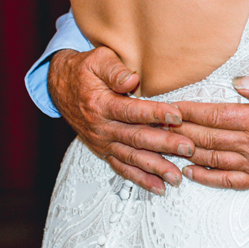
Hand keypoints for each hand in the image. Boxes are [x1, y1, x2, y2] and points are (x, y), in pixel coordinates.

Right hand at [48, 48, 195, 193]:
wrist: (61, 87)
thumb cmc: (84, 71)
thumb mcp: (97, 60)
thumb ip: (115, 70)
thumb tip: (131, 80)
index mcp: (101, 104)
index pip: (131, 111)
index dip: (155, 114)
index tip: (177, 116)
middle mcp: (101, 128)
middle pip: (136, 138)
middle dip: (164, 144)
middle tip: (187, 147)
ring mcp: (103, 142)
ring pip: (132, 157)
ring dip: (156, 167)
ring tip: (177, 176)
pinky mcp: (104, 151)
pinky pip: (122, 168)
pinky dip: (140, 179)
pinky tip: (158, 187)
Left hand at [175, 73, 248, 189]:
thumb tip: (238, 82)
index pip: (214, 114)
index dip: (189, 110)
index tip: (171, 106)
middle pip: (207, 138)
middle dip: (179, 130)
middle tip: (158, 124)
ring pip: (212, 160)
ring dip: (186, 153)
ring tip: (166, 145)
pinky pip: (228, 181)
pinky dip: (206, 178)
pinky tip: (190, 172)